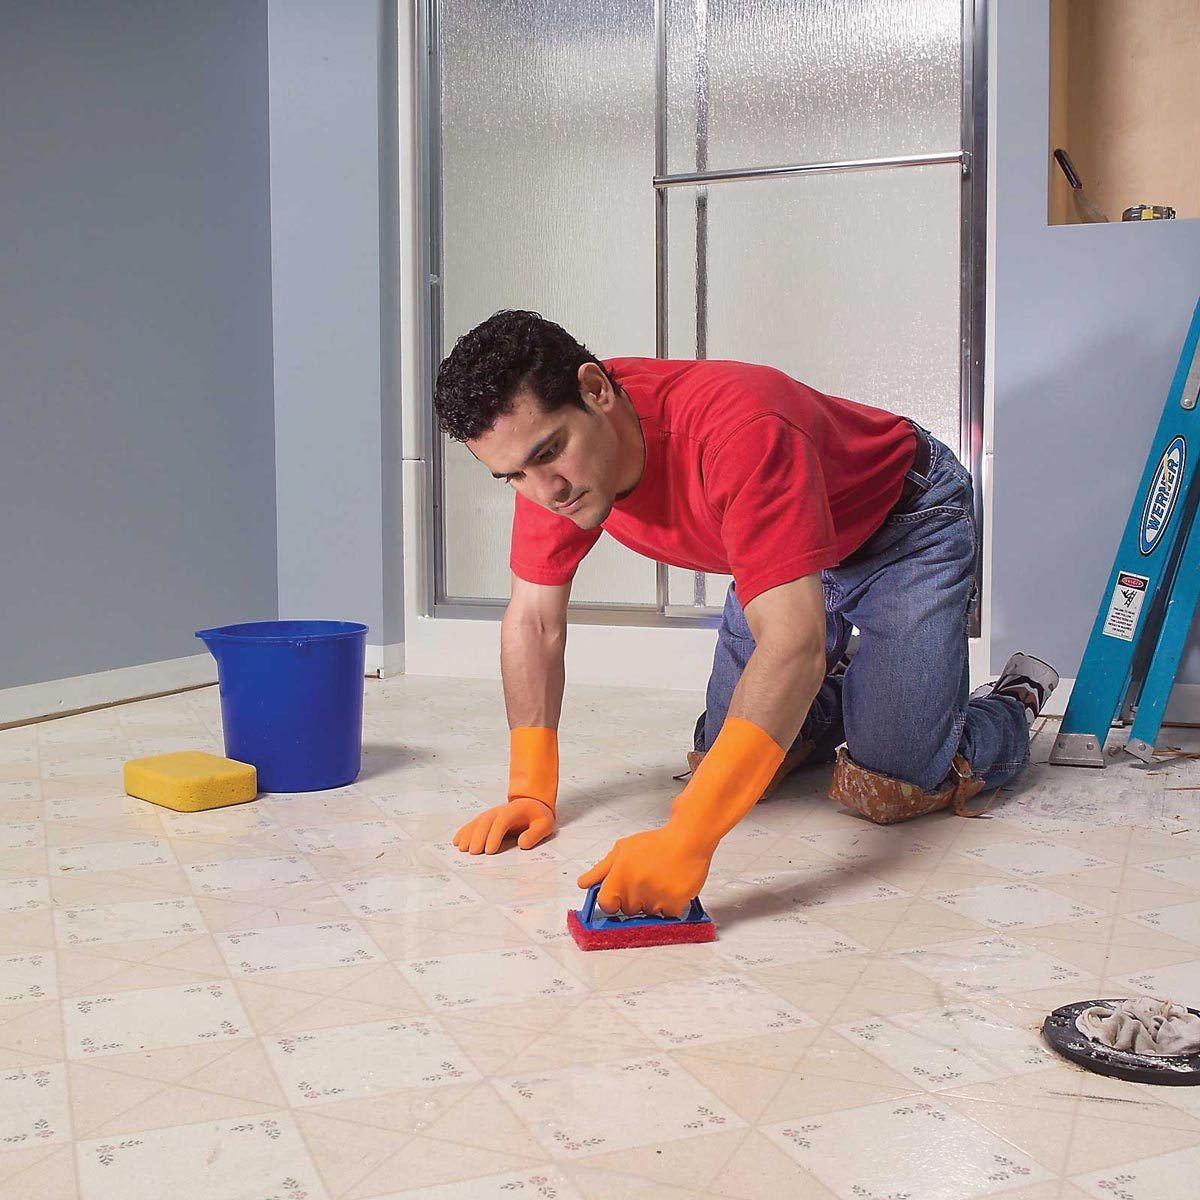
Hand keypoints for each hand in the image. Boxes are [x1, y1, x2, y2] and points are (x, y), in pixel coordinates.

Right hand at [453, 797, 554, 854]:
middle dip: (479, 837)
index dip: (494, 835)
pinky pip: (473, 824)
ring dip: (469, 835)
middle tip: (474, 852)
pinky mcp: (486, 818)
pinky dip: (464, 832)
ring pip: (477, 822)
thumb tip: (522, 844)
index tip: (490, 850)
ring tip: (463, 848)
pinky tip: (457, 840)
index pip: (502, 821)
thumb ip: (535, 834)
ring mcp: (491, 813)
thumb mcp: (545, 824)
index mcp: (515, 810)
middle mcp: (500, 810)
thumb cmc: (538, 815)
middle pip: (486, 822)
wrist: (532, 803)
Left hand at [577, 825, 715, 918]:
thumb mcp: (623, 849)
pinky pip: (666, 915)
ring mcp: (655, 899)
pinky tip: (671, 886)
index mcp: (620, 876)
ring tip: (660, 880)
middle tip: (645, 879)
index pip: (605, 904)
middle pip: (627, 910)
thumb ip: (601, 869)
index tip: (618, 895)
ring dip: (652, 902)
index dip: (611, 900)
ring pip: (647, 913)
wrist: (688, 839)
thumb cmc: (657, 843)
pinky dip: (669, 905)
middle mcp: (636, 889)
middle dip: (634, 898)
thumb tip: (584, 883)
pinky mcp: (674, 904)